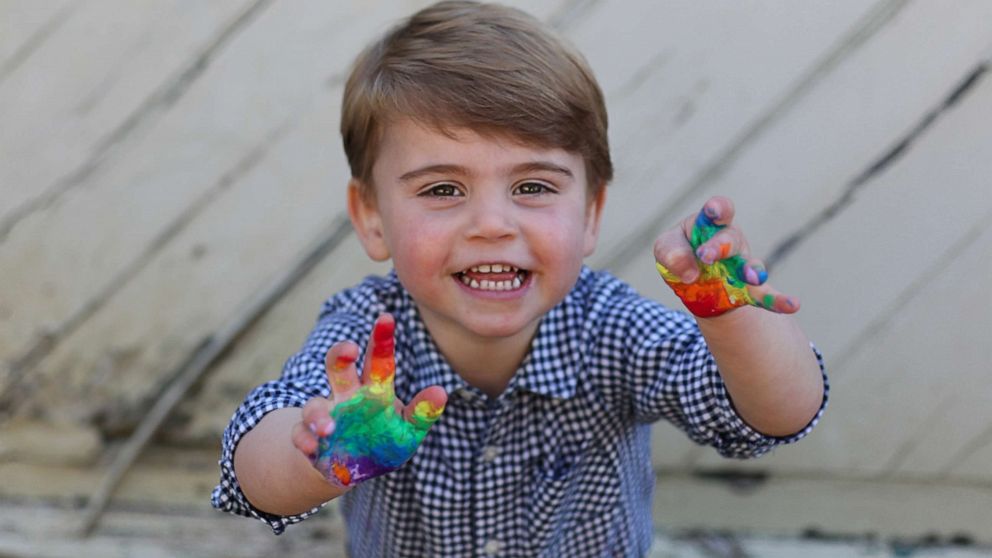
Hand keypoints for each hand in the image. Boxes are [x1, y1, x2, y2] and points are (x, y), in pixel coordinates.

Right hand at [291, 314, 446, 487]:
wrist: (355, 471)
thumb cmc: (384, 441)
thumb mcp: (408, 430)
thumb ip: (422, 412)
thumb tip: (440, 392)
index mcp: (373, 389)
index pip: (377, 360)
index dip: (381, 339)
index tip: (386, 318)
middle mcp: (346, 397)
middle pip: (338, 367)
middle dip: (340, 355)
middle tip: (350, 349)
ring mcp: (326, 416)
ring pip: (314, 404)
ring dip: (319, 415)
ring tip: (330, 428)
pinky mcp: (310, 439)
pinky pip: (301, 434)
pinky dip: (305, 439)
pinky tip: (314, 447)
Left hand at [654, 196, 798, 317]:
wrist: (693, 283)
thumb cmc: (680, 255)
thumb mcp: (665, 249)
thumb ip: (671, 252)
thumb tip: (689, 272)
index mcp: (708, 225)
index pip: (718, 211)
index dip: (718, 208)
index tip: (714, 211)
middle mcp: (729, 242)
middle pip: (731, 239)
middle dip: (719, 245)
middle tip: (706, 256)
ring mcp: (740, 266)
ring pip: (749, 265)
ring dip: (751, 271)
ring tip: (753, 279)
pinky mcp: (745, 290)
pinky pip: (765, 296)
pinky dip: (778, 301)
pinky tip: (793, 304)